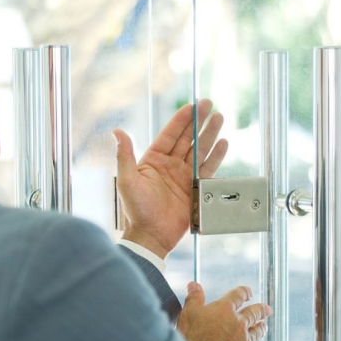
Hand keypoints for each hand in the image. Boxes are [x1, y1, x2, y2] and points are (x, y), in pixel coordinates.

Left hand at [113, 100, 227, 257]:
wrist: (151, 236)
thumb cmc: (135, 210)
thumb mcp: (127, 181)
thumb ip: (125, 155)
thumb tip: (117, 131)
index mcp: (153, 160)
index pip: (169, 135)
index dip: (180, 120)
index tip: (191, 106)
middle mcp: (170, 165)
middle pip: (187, 139)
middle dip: (198, 121)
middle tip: (209, 104)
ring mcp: (183, 177)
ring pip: (199, 150)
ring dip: (209, 134)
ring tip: (220, 118)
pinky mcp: (195, 189)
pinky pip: (208, 169)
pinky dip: (216, 156)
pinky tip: (223, 143)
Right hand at [177, 282, 270, 340]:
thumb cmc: (194, 337)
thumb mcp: (189, 314)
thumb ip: (194, 298)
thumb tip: (194, 285)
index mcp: (225, 309)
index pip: (238, 295)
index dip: (244, 292)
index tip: (248, 292)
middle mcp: (238, 323)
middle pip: (254, 313)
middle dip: (260, 310)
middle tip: (266, 309)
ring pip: (256, 332)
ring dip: (260, 328)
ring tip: (263, 326)